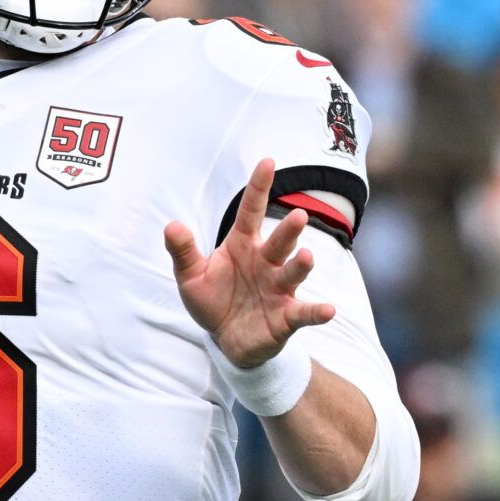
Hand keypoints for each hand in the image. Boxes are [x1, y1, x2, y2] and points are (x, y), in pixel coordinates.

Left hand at [163, 157, 334, 367]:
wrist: (226, 338)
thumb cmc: (213, 300)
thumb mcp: (191, 276)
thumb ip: (182, 252)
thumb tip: (171, 226)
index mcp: (242, 245)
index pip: (251, 211)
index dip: (259, 187)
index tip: (268, 161)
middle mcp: (265, 262)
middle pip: (279, 241)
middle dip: (289, 230)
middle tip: (298, 215)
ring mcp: (279, 288)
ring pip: (292, 272)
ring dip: (300, 265)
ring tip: (306, 256)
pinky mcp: (286, 316)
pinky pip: (303, 313)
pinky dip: (316, 312)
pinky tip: (328, 310)